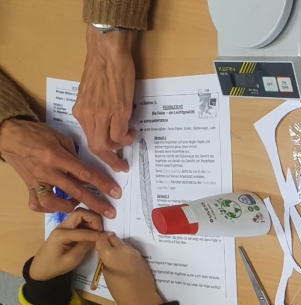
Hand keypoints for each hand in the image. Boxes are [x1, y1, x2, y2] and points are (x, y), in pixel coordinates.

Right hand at [0, 118, 120, 216]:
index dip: (103, 184)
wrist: (8, 136)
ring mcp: (36, 180)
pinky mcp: (28, 186)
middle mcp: (47, 171)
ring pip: (53, 202)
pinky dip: (48, 208)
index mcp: (57, 157)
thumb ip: (74, 154)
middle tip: (110, 213)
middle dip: (95, 203)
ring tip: (78, 205)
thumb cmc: (35, 133)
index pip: (85, 173)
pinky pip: (37, 203)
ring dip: (68, 207)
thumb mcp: (59, 137)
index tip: (116, 193)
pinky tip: (58, 205)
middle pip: (75, 191)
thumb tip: (85, 169)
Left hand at [30, 209, 107, 280]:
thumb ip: (85, 246)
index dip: (98, 234)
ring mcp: (63, 226)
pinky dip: (88, 223)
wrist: (40, 269)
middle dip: (94, 219)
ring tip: (98, 232)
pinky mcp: (66, 229)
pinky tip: (93, 232)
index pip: (83, 230)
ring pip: (80, 214)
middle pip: (80, 213)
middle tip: (101, 231)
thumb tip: (100, 238)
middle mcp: (62, 226)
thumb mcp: (72, 259)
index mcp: (61, 234)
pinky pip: (79, 221)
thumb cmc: (54, 266)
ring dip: (91, 220)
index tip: (110, 236)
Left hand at [73, 27, 136, 171]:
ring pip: (109, 144)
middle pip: (97, 147)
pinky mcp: (119, 111)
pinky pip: (121, 134)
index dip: (99, 152)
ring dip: (121, 147)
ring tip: (130, 138)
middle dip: (110, 160)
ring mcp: (103, 114)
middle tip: (122, 166)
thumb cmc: (101, 68)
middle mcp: (88, 116)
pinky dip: (127, 137)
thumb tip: (104, 122)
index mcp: (80, 111)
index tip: (109, 158)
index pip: (88, 139)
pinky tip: (132, 131)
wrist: (107, 53)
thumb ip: (94, 110)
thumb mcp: (89, 93)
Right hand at [96, 234, 161, 304]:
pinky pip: (131, 249)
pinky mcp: (141, 255)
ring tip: (117, 258)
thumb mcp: (106, 274)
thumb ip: (104, 260)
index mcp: (110, 253)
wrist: (140, 297)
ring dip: (119, 247)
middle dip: (109, 242)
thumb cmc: (119, 289)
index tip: (99, 248)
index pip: (101, 240)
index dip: (99, 243)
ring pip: (123, 243)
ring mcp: (133, 251)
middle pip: (113, 238)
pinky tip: (126, 262)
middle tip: (107, 251)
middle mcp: (122, 248)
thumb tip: (104, 254)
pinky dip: (126, 252)